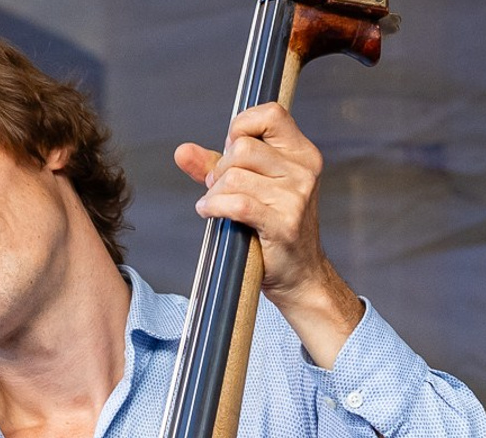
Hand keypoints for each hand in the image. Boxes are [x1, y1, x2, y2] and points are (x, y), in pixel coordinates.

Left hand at [175, 102, 361, 366]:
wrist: (300, 276)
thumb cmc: (276, 232)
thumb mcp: (253, 189)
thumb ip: (217, 166)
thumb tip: (182, 151)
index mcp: (303, 154)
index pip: (271, 114)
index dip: (241, 125)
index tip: (229, 150)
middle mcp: (303, 171)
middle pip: (243, 147)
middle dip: (220, 168)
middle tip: (218, 188)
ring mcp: (295, 198)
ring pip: (235, 176)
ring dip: (214, 193)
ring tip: (214, 206)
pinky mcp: (283, 224)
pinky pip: (237, 203)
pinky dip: (214, 206)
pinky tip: (208, 213)